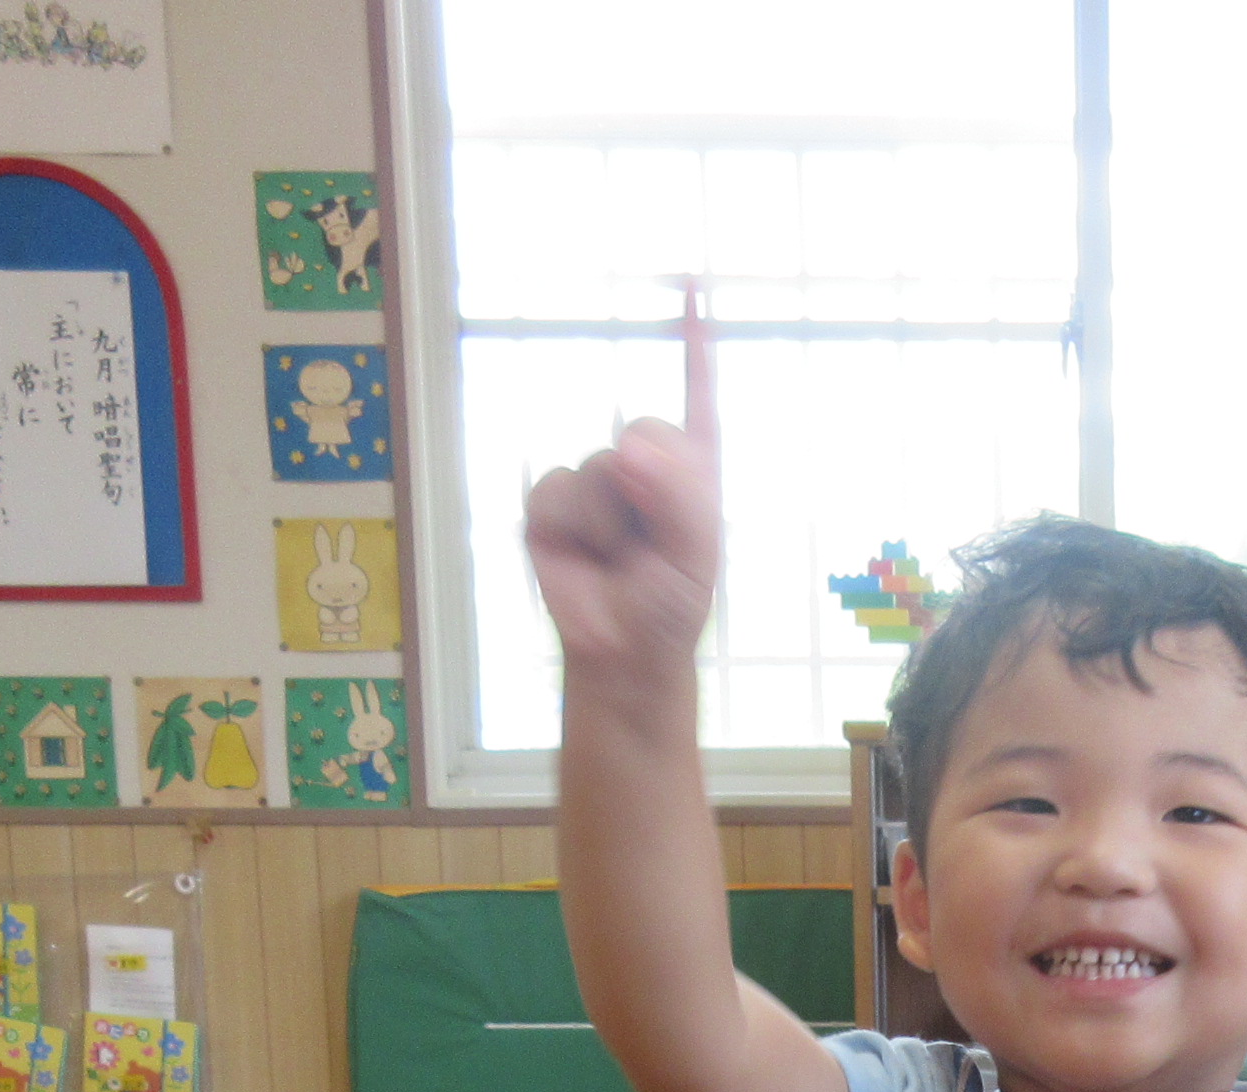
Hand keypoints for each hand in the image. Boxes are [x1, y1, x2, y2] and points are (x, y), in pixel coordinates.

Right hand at [525, 280, 721, 682]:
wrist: (621, 653)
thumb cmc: (669, 603)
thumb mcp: (696, 549)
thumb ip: (678, 493)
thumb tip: (627, 446)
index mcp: (691, 470)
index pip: (696, 394)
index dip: (693, 341)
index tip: (690, 284)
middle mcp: (642, 465)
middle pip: (644, 429)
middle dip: (652, 485)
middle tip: (654, 542)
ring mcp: (594, 481)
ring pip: (599, 468)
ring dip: (613, 521)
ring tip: (619, 558)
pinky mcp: (550, 504)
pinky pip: (556, 491)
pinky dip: (572, 527)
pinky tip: (580, 556)